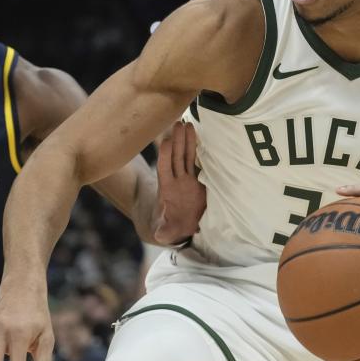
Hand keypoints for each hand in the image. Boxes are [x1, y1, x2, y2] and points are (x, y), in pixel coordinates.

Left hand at [154, 121, 205, 245]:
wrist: (178, 226)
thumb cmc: (170, 228)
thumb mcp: (166, 232)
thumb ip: (164, 232)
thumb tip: (159, 236)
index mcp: (168, 190)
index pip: (165, 169)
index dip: (164, 155)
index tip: (166, 141)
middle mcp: (176, 181)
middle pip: (176, 157)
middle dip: (177, 141)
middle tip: (179, 123)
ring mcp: (186, 179)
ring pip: (186, 156)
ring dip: (187, 140)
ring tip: (188, 124)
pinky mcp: (196, 180)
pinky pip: (196, 162)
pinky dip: (197, 150)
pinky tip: (200, 136)